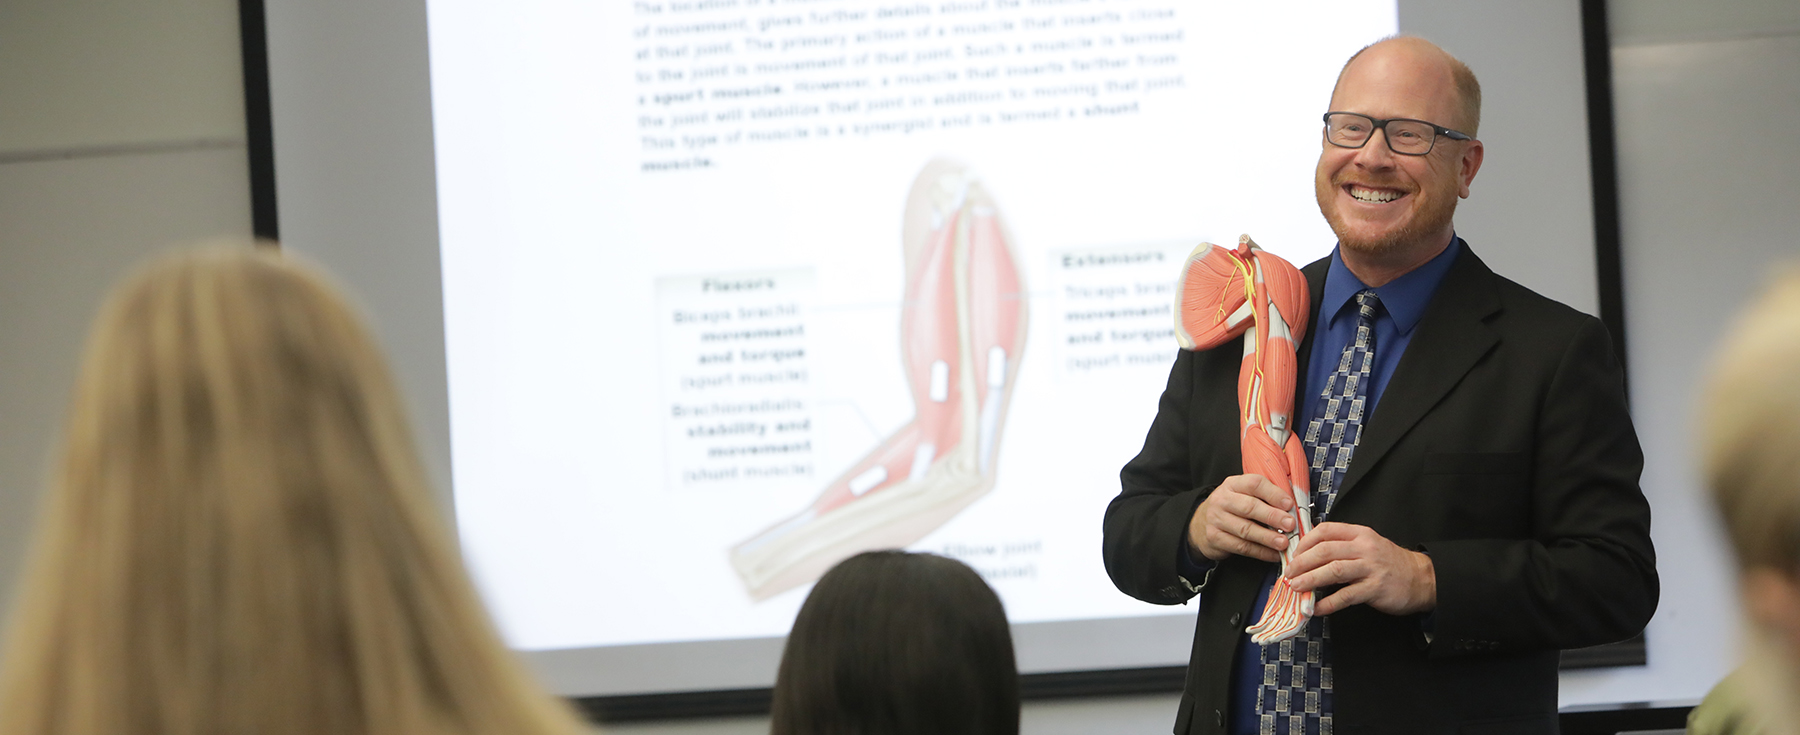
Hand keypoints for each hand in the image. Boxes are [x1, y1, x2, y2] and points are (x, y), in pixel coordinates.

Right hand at [1187, 474, 1295, 562]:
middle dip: (1272, 516)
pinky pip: (1242, 547)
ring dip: (1267, 537)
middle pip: (1249, 507)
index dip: (1273, 494)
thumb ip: (1265, 496)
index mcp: (1233, 484)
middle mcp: (1223, 500)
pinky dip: (1260, 552)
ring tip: (1284, 543)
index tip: (1289, 504)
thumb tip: (1294, 506)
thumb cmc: (1232, 508)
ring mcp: (1217, 519)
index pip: (1254, 484)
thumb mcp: (1243, 494)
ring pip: (1245, 529)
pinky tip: (1273, 554)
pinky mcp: (1216, 538)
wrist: (1200, 524)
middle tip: (1290, 524)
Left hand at [1285, 522, 1435, 615]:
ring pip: (1333, 571)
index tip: (1293, 556)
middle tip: (1288, 574)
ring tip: (1296, 588)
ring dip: (1310, 580)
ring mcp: (1371, 568)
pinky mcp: (1375, 588)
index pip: (1325, 531)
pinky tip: (1316, 608)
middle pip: (1325, 551)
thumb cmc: (1388, 563)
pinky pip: (1346, 596)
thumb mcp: (1366, 545)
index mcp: (1359, 534)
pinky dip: (1328, 603)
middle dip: (1302, 563)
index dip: (1304, 543)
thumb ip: (1342, 547)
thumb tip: (1307, 556)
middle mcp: (1364, 547)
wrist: (1421, 578)